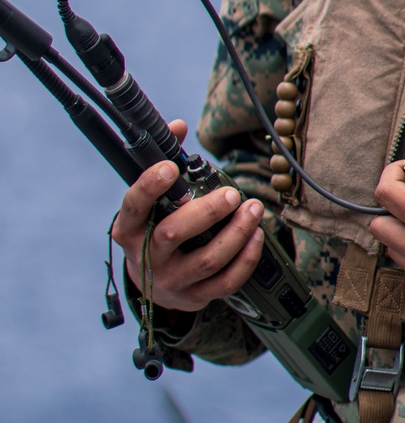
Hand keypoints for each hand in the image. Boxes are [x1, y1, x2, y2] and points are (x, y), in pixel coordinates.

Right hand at [111, 121, 264, 312]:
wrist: (152, 283)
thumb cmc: (154, 229)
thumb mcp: (150, 201)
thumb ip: (165, 160)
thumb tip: (178, 126)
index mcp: (130, 228)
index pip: (134, 205)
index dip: (150, 186)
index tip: (171, 167)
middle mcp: (147, 256)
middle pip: (173, 234)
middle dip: (207, 212)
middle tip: (232, 194)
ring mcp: (172, 280)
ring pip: (206, 260)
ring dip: (236, 233)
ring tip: (254, 209)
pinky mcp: (195, 296)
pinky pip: (225, 282)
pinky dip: (246, 259)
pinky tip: (257, 236)